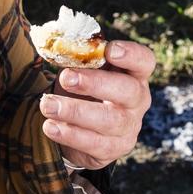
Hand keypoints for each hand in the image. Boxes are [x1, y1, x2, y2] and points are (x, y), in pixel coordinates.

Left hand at [39, 40, 154, 169]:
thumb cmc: (85, 90)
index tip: (109, 50)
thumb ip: (78, 57)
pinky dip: (70, 135)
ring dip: (75, 111)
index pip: (144, 61)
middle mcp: (137, 100)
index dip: (131, 54)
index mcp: (134, 74)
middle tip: (67, 77)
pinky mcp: (113, 149)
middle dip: (96, 83)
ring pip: (109, 120)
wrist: (81, 128)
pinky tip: (50, 126)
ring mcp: (128, 127)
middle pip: (128, 90)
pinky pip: (94, 144)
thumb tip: (61, 44)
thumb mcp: (84, 70)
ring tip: (48, 104)